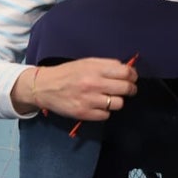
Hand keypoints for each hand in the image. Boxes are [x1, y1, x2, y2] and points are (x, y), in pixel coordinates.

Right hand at [12, 58, 137, 119]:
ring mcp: (89, 100)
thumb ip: (106, 65)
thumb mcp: (86, 62)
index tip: (132, 78)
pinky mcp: (84, 113)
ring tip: (109, 98)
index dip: (133, 75)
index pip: (125, 72)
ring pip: (118, 104)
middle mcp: (94, 84)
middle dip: (131, 89)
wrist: (44, 87)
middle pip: (126, 89)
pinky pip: (106, 115)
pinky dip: (105, 111)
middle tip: (128, 90)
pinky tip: (98, 105)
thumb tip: (127, 70)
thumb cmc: (68, 73)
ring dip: (116, 101)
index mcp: (95, 69)